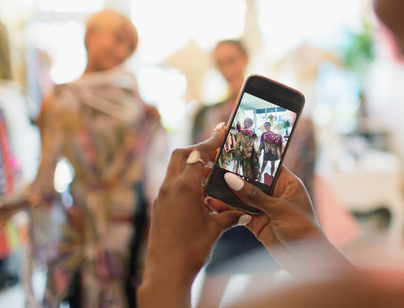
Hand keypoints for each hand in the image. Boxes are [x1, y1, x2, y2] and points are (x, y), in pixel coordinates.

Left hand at [140, 126, 246, 305]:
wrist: (166, 272)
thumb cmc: (191, 250)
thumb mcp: (215, 230)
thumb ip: (230, 216)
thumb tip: (245, 212)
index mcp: (185, 188)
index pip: (198, 156)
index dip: (210, 142)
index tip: (221, 131)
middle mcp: (170, 188)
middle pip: (181, 155)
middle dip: (197, 149)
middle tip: (214, 149)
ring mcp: (161, 197)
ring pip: (175, 170)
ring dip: (191, 166)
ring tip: (211, 172)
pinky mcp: (158, 207)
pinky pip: (171, 185)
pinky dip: (185, 181)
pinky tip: (199, 194)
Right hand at [206, 167, 352, 275]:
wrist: (306, 261)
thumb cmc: (303, 230)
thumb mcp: (279, 209)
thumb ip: (254, 195)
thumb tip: (231, 179)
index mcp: (287, 182)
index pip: (265, 164)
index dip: (248, 157)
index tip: (229, 149)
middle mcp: (274, 192)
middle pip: (250, 179)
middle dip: (232, 174)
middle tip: (211, 165)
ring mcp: (264, 207)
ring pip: (241, 196)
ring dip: (225, 192)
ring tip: (206, 182)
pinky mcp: (256, 222)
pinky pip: (238, 212)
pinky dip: (226, 209)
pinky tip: (212, 203)